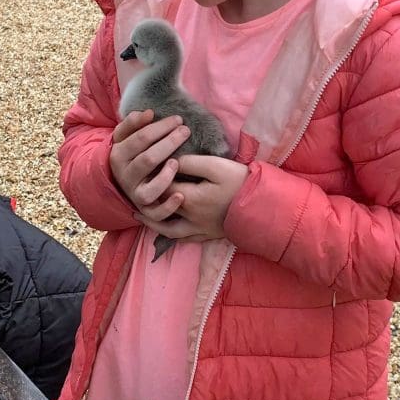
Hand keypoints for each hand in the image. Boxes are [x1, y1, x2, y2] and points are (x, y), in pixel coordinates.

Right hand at [110, 110, 190, 220]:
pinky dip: (168, 207)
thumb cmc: (129, 153)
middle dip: (169, 143)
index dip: (160, 127)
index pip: (141, 139)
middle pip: (148, 160)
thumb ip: (133, 123)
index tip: (178, 119)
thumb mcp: (124, 137)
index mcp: (119, 155)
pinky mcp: (145, 210)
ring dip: (165, 177)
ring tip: (177, 162)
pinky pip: (156, 214)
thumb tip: (148, 113)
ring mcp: (135, 194)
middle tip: (185, 131)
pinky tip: (181, 195)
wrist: (117, 181)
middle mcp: (126, 176)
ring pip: (150, 189)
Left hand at [134, 154, 248, 243]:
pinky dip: (170, 234)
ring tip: (139, 213)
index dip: (152, 174)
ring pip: (166, 228)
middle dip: (147, 196)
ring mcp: (198, 228)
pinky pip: (183, 238)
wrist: (263, 207)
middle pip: (160, 207)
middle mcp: (188, 216)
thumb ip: (191, 162)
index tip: (146, 163)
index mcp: (188, 197)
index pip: (161, 185)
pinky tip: (166, 229)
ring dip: (151, 220)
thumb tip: (172, 161)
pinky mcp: (207, 235)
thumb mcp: (216, 166)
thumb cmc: (240, 183)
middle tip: (136, 185)